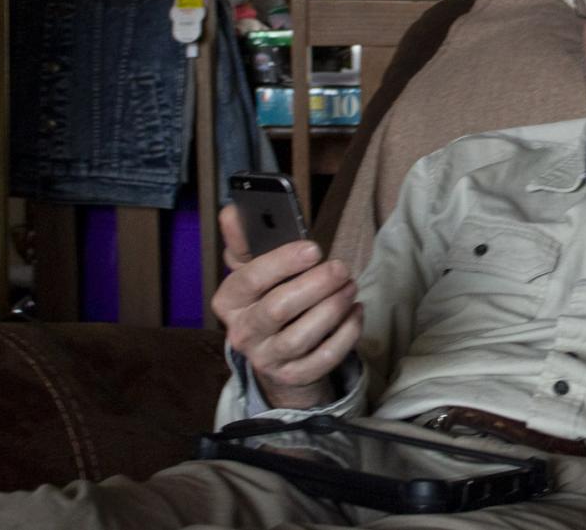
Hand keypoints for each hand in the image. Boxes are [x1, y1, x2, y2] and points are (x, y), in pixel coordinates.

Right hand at [211, 205, 362, 409]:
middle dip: (315, 284)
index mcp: (229, 301)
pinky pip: (324, 357)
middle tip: (340, 268)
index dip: (282, 262)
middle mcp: (243, 333)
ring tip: (350, 286)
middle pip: (278, 309)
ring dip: (333, 308)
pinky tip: (355, 311)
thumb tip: (232, 210)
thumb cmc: (270, 297)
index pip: (249, 279)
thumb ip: (245, 240)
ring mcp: (267, 359)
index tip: (314, 248)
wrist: (276, 352)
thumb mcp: (254, 269)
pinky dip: (346, 333)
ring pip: (301, 336)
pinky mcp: (294, 375)